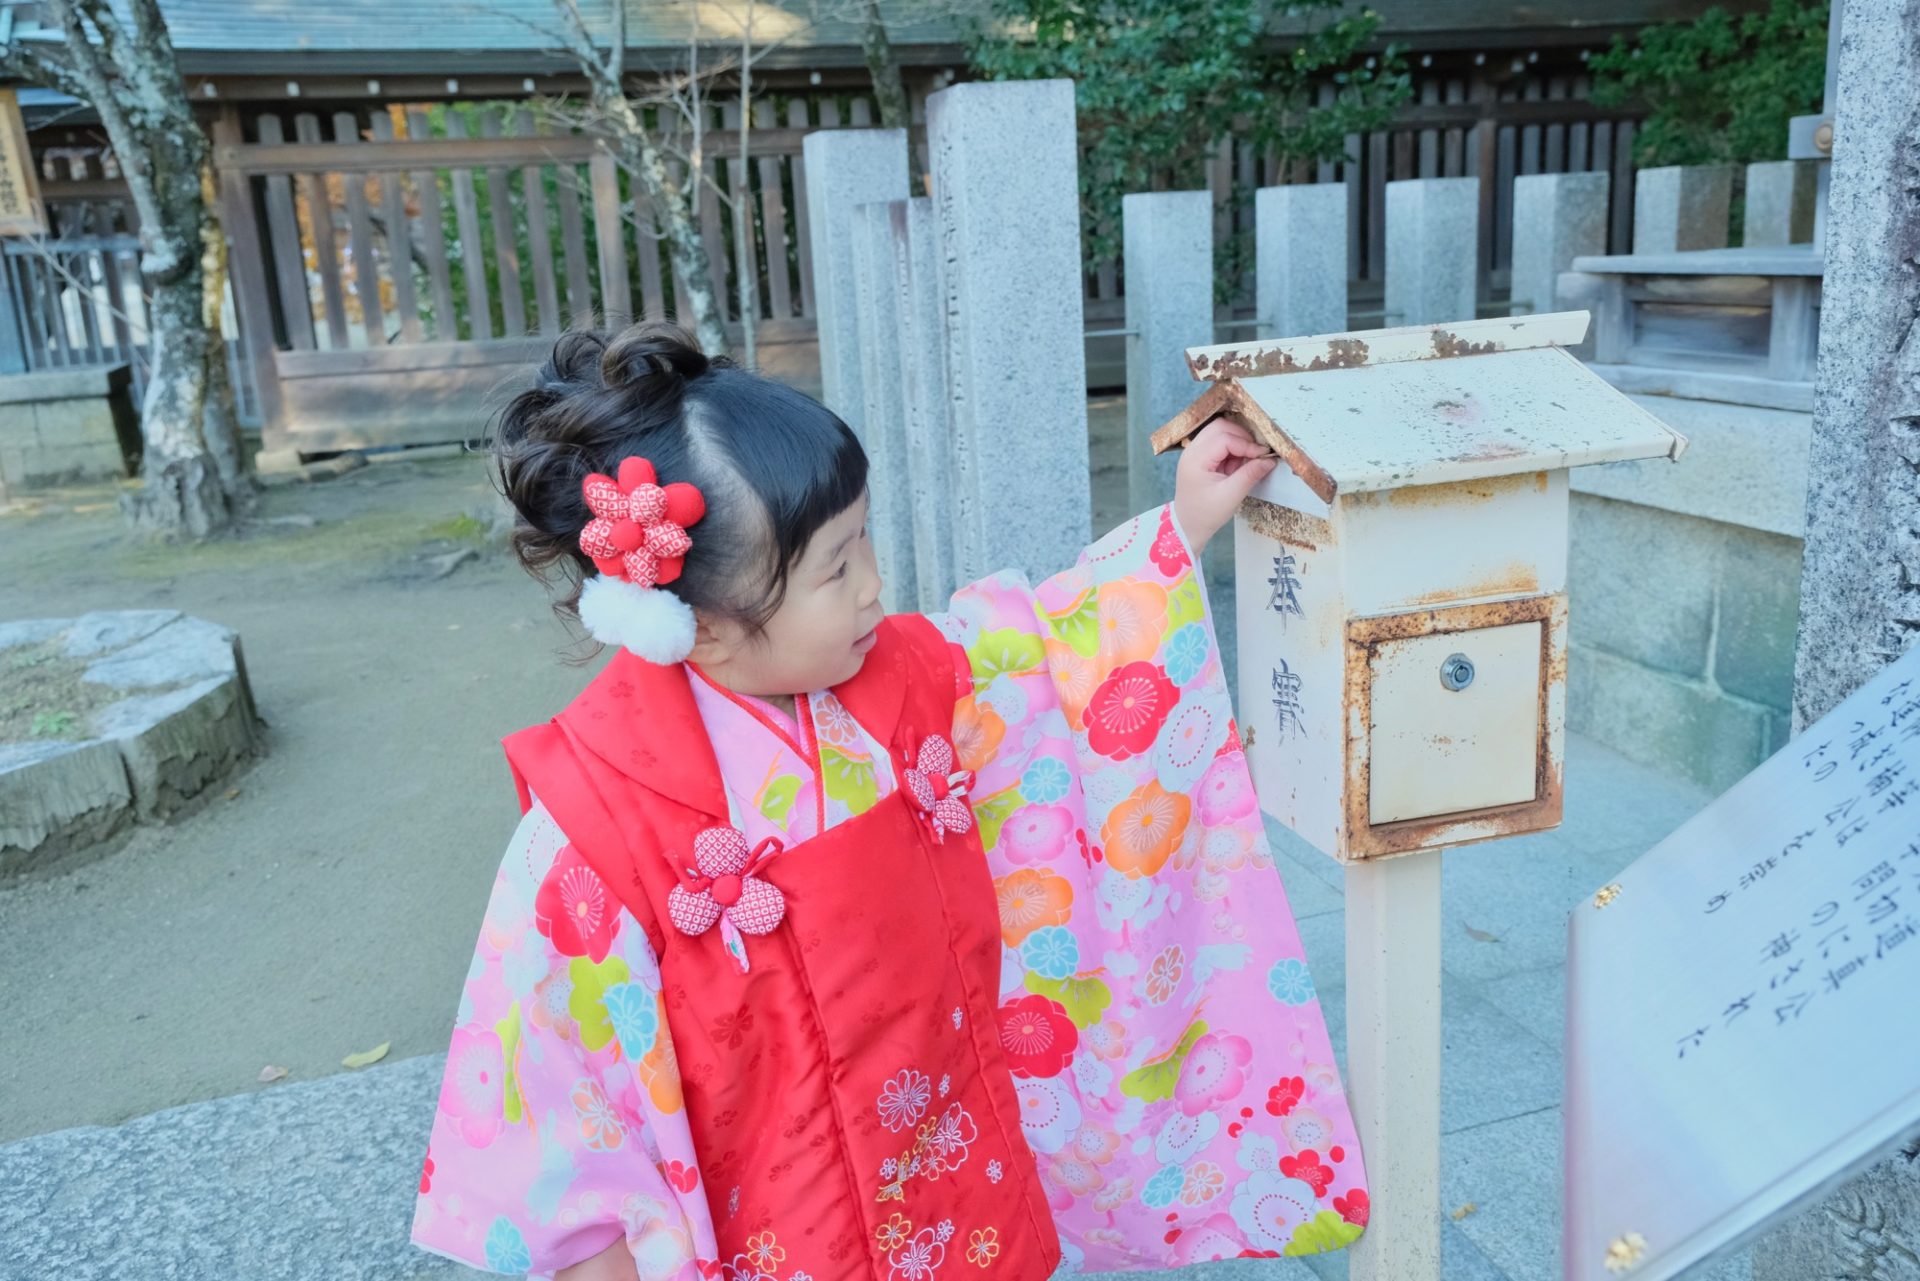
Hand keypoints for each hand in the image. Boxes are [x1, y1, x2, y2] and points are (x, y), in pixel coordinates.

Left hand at [1172, 416, 1277, 553]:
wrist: (1188, 526)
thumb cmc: (1206, 514)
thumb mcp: (1231, 496)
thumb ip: (1250, 475)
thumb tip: (1270, 460)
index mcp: (1195, 460)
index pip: (1224, 439)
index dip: (1246, 444)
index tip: (1263, 456)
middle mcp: (1191, 451)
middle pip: (1220, 427)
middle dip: (1242, 437)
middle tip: (1256, 454)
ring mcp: (1194, 452)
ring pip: (1219, 431)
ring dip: (1237, 442)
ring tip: (1245, 462)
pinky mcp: (1201, 456)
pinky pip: (1219, 442)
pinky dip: (1232, 449)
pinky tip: (1237, 465)